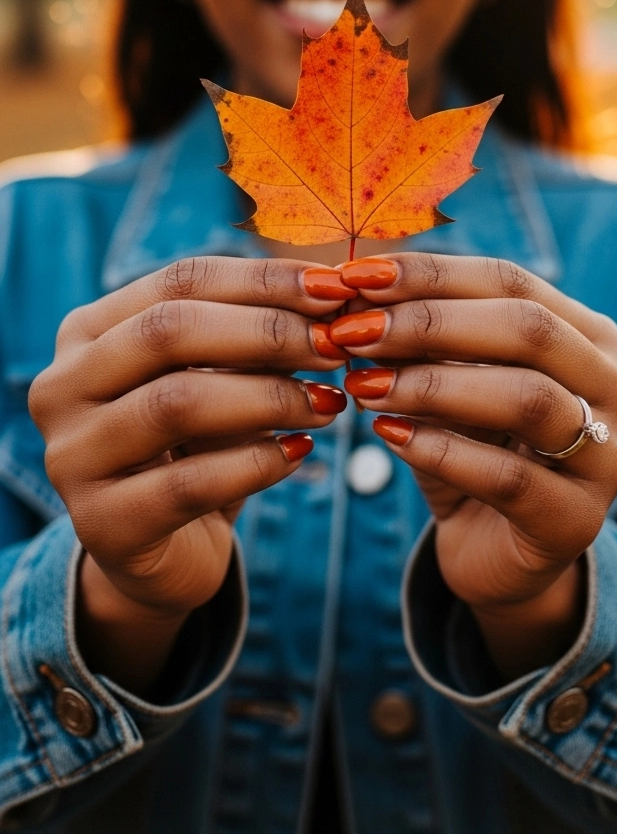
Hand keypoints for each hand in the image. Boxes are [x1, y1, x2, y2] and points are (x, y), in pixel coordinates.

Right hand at [29, 256, 348, 691]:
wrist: (162, 552)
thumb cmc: (197, 446)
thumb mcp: (215, 378)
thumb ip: (251, 333)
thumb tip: (334, 289)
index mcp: (87, 332)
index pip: (179, 281)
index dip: (263, 281)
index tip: (336, 289)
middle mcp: (63, 386)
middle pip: (169, 331)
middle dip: (267, 332)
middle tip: (335, 345)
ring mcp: (72, 457)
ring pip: (178, 403)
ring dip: (270, 397)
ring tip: (329, 403)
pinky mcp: (102, 524)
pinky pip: (190, 483)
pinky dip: (256, 462)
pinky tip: (301, 453)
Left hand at [333, 254, 616, 678]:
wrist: (495, 554)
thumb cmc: (471, 450)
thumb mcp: (448, 384)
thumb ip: (420, 340)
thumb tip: (355, 288)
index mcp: (591, 338)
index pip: (512, 282)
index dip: (431, 275)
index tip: (355, 275)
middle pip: (527, 329)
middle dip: (430, 323)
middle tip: (353, 330)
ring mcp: (609, 457)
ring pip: (526, 398)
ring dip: (433, 385)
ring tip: (362, 384)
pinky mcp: (578, 521)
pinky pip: (509, 478)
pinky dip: (442, 450)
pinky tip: (388, 434)